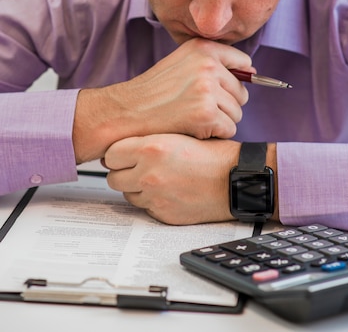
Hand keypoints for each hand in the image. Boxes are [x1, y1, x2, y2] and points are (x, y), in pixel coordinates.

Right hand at [73, 38, 252, 162]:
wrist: (128, 111)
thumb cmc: (154, 90)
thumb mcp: (181, 62)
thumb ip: (211, 62)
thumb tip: (252, 70)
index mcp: (203, 48)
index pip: (243, 62)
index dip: (238, 79)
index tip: (222, 90)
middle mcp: (208, 64)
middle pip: (242, 92)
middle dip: (226, 105)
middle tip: (200, 108)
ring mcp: (208, 89)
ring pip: (237, 113)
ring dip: (220, 121)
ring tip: (194, 118)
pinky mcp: (207, 113)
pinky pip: (228, 129)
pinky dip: (214, 135)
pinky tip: (193, 128)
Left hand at [104, 135, 240, 224]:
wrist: (234, 179)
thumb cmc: (213, 154)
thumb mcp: (180, 133)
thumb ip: (150, 139)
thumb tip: (124, 147)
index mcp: (151, 148)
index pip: (110, 154)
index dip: (116, 154)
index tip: (123, 154)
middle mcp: (149, 174)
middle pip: (113, 177)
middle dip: (122, 172)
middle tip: (137, 167)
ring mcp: (155, 197)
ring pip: (127, 194)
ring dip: (136, 187)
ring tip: (158, 178)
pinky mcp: (163, 214)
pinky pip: (145, 208)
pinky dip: (152, 201)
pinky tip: (169, 190)